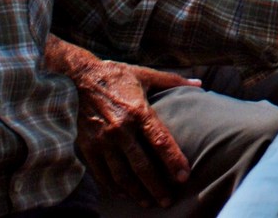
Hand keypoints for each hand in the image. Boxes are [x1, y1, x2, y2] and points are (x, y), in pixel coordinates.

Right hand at [74, 60, 199, 208]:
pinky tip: (125, 194)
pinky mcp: (87, 147)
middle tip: (168, 200)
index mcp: (138, 111)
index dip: (173, 160)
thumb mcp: (146, 75)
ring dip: (136, 192)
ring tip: (149, 203)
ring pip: (122, 175)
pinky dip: (114, 187)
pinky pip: (102, 173)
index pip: (160, 141)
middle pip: (142, 165)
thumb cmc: (117, 76)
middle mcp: (120, 129)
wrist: (78, 77)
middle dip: (156, 186)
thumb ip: (173, 81)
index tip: (184, 176)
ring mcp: (102, 140)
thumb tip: (199, 83)